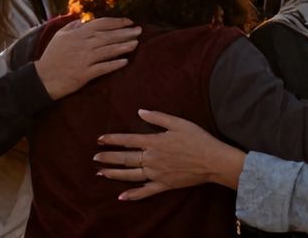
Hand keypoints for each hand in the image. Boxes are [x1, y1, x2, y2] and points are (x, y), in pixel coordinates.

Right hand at [35, 17, 139, 99]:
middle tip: (140, 31)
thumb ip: (72, 26)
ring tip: (136, 44)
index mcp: (78, 34)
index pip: (101, 24)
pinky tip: (125, 62)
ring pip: (108, 51)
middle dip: (125, 33)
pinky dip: (114, 64)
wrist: (42, 78)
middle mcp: (83, 44)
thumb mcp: (60, 36)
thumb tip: (84, 20)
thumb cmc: (52, 56)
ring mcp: (84, 59)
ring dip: (123, 47)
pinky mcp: (84, 74)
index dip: (117, 22)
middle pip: (108, 36)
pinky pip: (102, 68)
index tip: (129, 22)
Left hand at [94, 109, 245, 199]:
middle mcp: (152, 158)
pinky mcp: (164, 185)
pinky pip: (145, 191)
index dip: (113, 139)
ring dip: (114, 174)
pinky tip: (121, 197)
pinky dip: (133, 195)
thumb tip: (140, 111)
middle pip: (125, 158)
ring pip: (131, 175)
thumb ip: (158, 117)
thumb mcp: (178, 122)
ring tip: (101, 173)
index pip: (128, 140)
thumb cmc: (197, 139)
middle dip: (108, 157)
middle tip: (95, 158)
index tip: (100, 139)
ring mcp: (157, 173)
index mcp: (154, 142)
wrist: (212, 161)